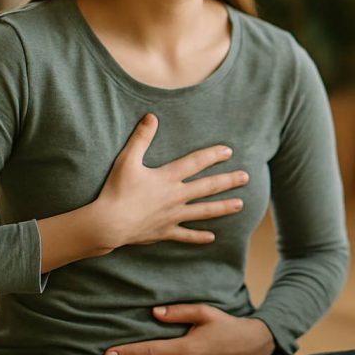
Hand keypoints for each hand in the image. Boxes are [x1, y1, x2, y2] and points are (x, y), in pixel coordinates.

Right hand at [93, 113, 248, 251]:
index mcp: (168, 177)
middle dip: (228, 181)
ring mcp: (173, 215)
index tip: (229, 151)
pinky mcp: (165, 231)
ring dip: (223, 208)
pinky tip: (212, 238)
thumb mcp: (127, 160)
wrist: (109, 223)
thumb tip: (151, 116)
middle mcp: (176, 196)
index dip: (213, 155)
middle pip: (207, 187)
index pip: (196, 163)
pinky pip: (186, 235)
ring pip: (204, 211)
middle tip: (246, 177)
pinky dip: (199, 237)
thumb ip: (141, 138)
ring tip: (241, 205)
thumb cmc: (116, 190)